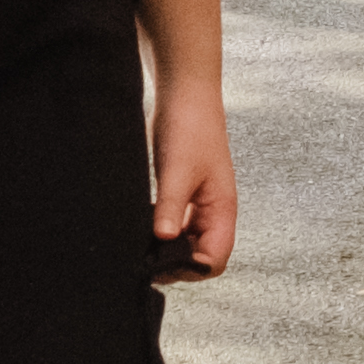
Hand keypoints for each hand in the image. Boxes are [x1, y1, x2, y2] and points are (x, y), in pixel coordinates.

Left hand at [145, 64, 235, 279]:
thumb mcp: (177, 170)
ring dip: (169, 249)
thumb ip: (171, 206)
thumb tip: (163, 239)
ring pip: (189, 242)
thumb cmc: (190, 128)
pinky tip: (143, 228)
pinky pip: (178, 226)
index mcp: (222, 209)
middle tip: (144, 260)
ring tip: (141, 247)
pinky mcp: (185, 194)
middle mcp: (214, 211)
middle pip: (202, 256)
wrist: (185, 94)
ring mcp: (200, 203)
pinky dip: (163, 233)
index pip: (215, 260)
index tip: (161, 265)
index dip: (191, 269)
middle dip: (177, 264)